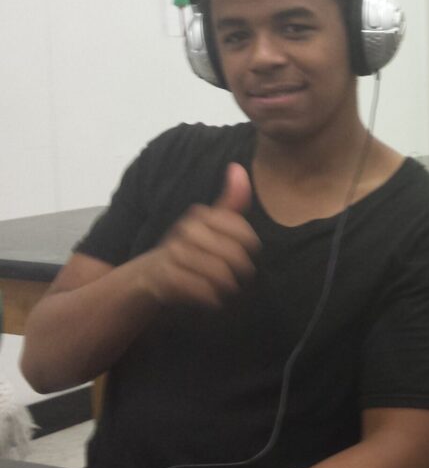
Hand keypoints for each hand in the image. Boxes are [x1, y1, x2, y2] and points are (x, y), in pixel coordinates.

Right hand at [136, 163, 259, 308]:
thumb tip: (238, 168)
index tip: (242, 257)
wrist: (141, 281)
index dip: (249, 251)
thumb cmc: (184, 253)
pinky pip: (204, 291)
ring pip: (221, 275)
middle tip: (235, 280)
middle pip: (236, 257)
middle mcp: (186, 230)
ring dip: (226, 289)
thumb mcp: (207, 226)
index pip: (245, 235)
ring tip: (222, 290)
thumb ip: (230, 203)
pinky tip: (209, 299)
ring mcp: (173, 254)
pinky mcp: (164, 278)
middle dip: (241, 274)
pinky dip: (211, 300)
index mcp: (200, 216)